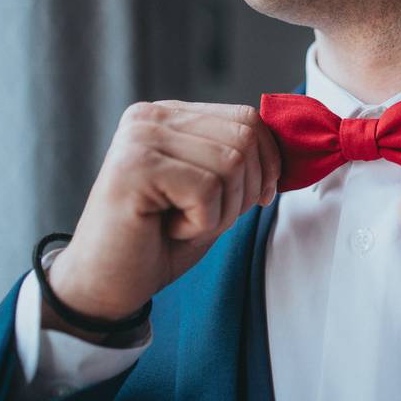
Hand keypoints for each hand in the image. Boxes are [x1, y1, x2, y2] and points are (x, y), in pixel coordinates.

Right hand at [45, 101, 280, 334]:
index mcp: (170, 115)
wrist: (108, 285)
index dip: (269, 162)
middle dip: (245, 190)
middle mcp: (150, 117)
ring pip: (230, 164)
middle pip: (245, 138)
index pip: (248, 118)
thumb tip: (291, 146)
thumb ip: (242, 160)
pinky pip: (206, 190)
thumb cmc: (161, 241)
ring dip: (221, 210)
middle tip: (208, 218)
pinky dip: (200, 223)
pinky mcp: (133, 167)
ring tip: (182, 222)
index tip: (259, 197)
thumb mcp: (215, 192)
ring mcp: (138, 138)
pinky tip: (167, 229)